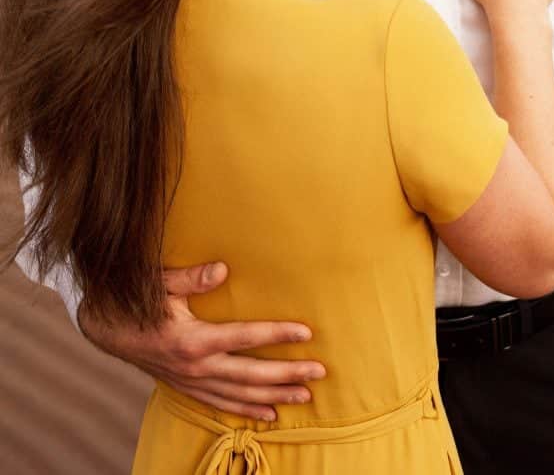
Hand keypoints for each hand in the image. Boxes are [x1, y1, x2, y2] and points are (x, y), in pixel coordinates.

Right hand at [78, 262, 325, 420]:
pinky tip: (269, 413)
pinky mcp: (186, 387)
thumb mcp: (162, 282)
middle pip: (251, 375)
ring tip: (305, 396)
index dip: (277, 335)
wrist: (104, 326)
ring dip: (274, 396)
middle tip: (319, 372)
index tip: (306, 333)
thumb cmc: (137, 298)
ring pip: (240, 395)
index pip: (245, 337)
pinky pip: (221, 404)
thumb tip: (222, 269)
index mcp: (192, 340)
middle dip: (287, 374)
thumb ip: (193, 277)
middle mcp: (195, 367)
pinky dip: (246, 409)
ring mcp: (191, 381)